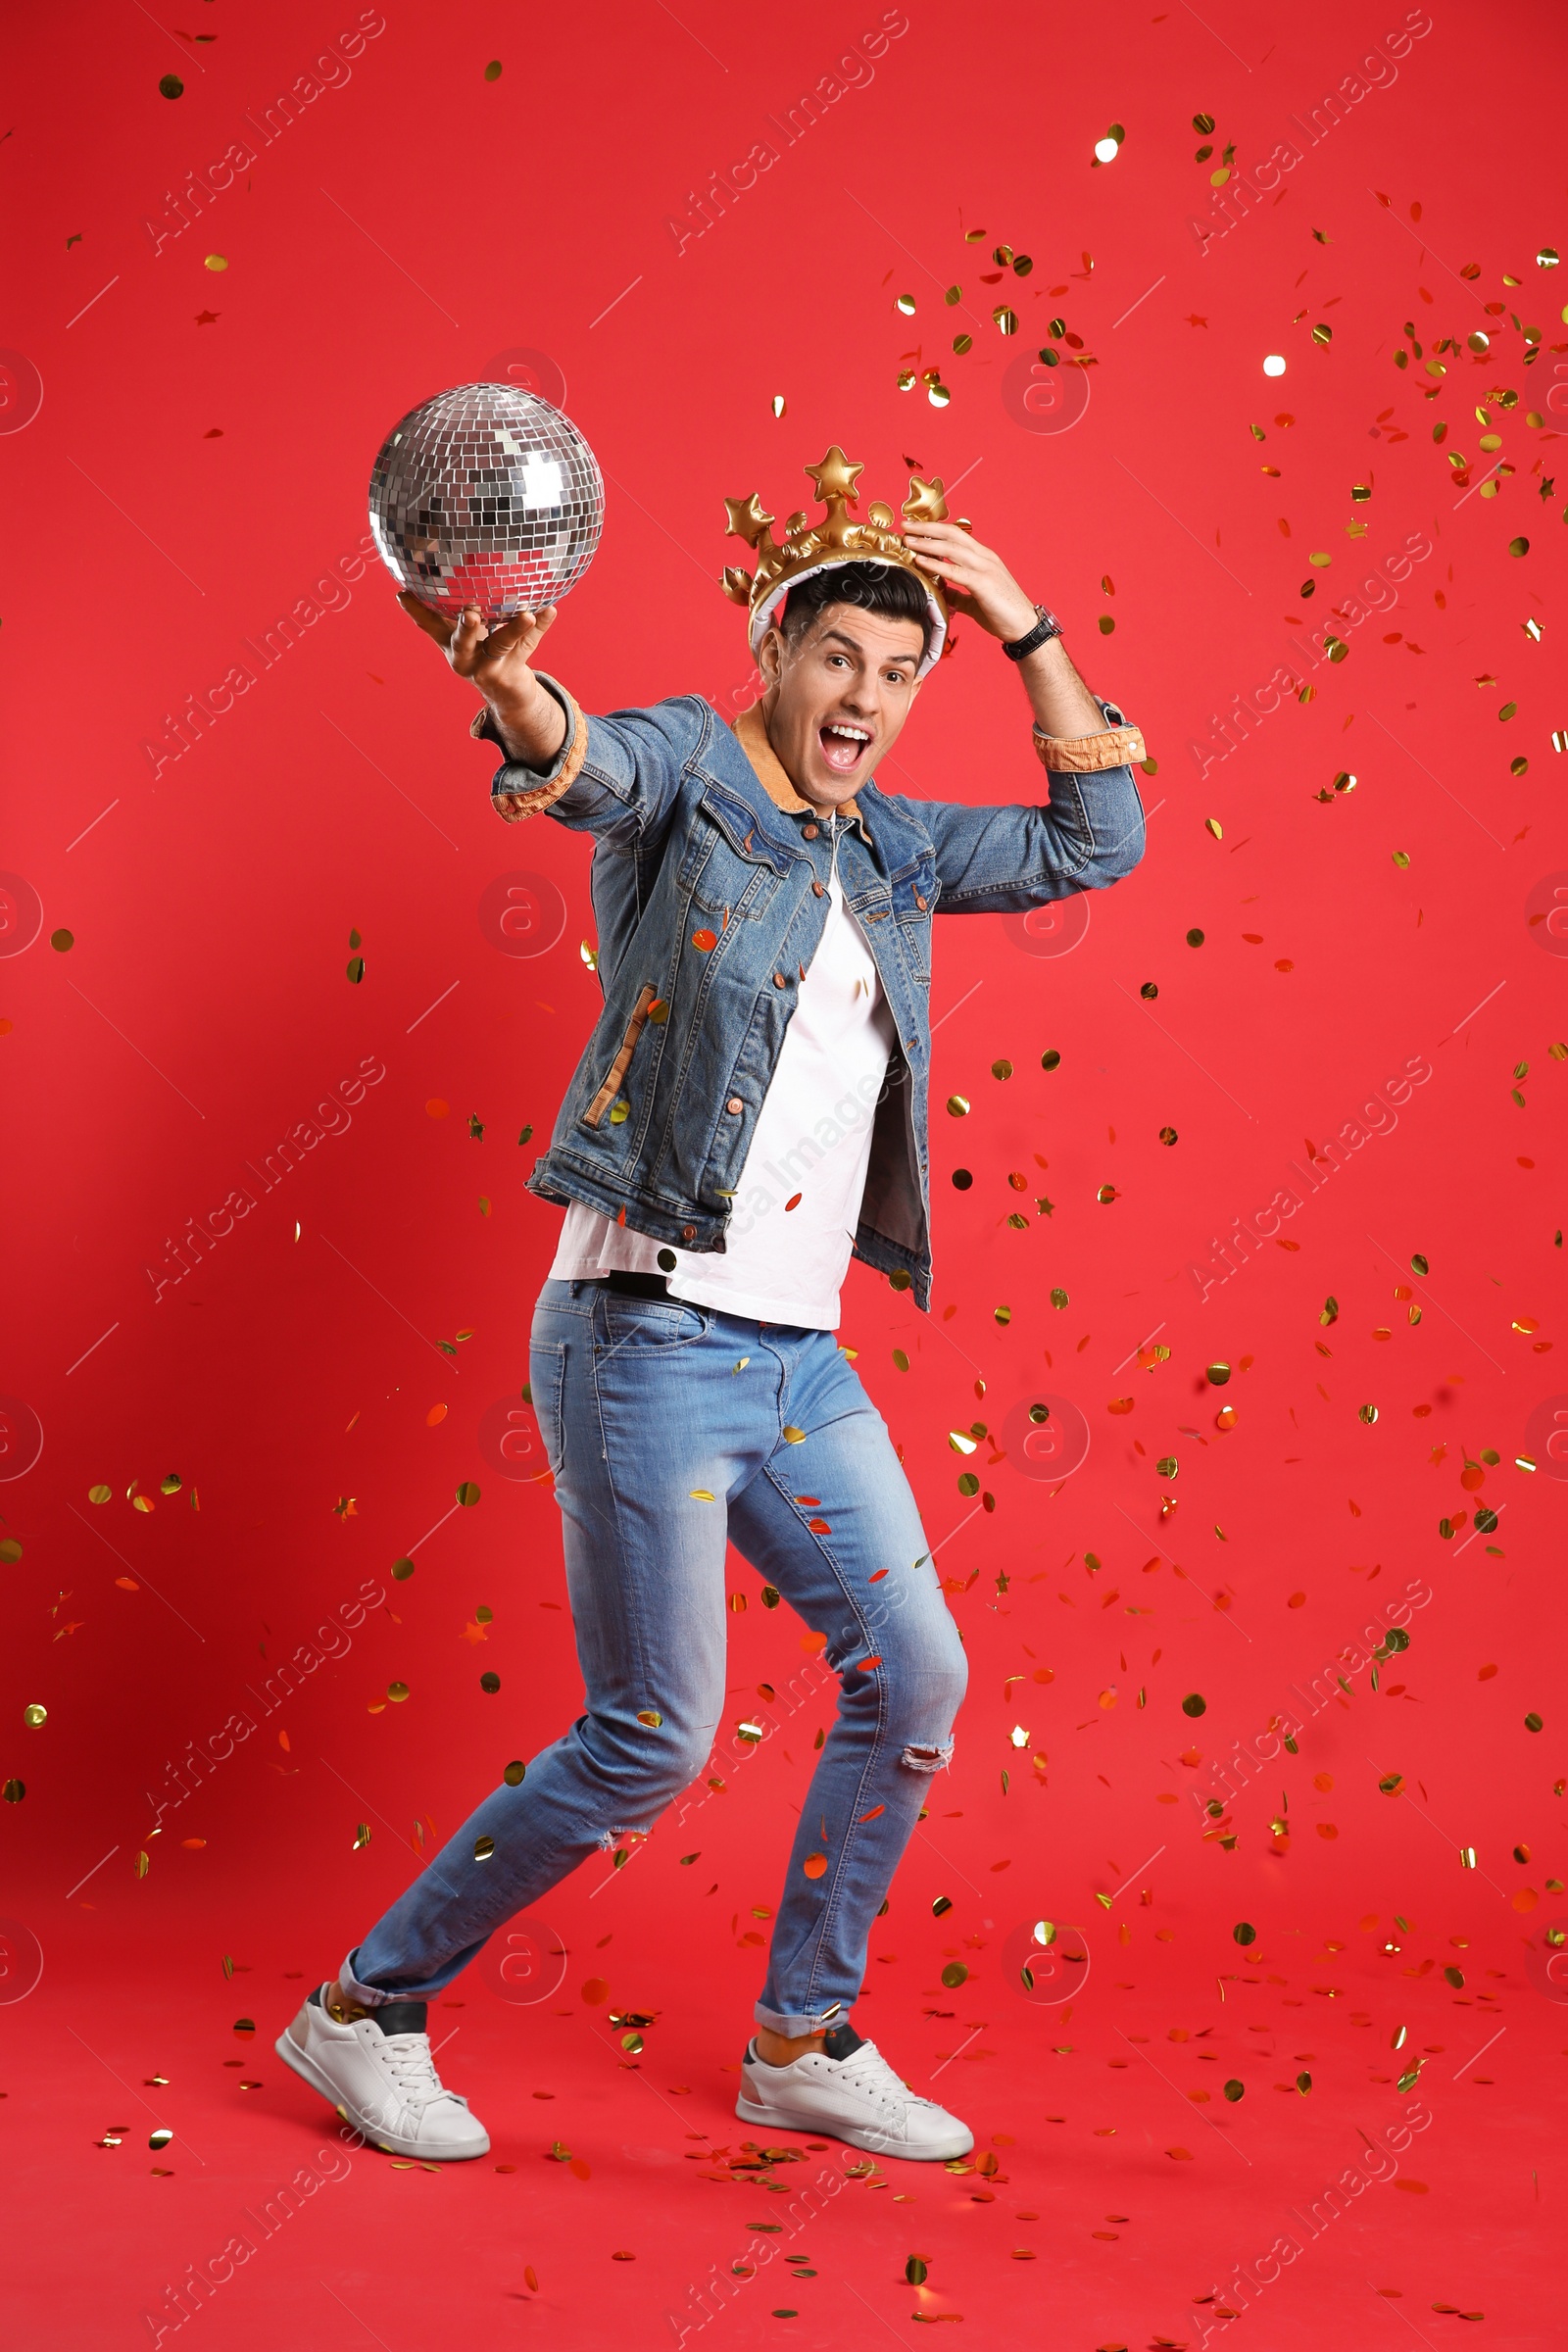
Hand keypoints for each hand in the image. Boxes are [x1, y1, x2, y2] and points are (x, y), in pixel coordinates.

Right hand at [398, 592, 556, 719]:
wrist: (508, 694)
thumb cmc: (482, 653)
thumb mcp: (462, 636)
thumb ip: (442, 613)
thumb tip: (406, 588)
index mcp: (451, 645)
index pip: (428, 625)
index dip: (414, 610)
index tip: (402, 593)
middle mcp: (466, 658)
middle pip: (462, 643)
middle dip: (464, 628)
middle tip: (470, 613)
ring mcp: (490, 666)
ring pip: (502, 643)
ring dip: (513, 628)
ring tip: (526, 615)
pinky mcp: (513, 670)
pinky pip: (529, 643)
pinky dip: (541, 625)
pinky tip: (551, 610)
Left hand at [898, 521, 1038, 642]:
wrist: (1024, 627)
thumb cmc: (1002, 614)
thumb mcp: (974, 600)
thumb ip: (957, 594)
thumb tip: (941, 591)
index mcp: (983, 557)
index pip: (956, 535)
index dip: (934, 529)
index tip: (914, 528)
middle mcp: (984, 557)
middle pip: (951, 534)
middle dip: (926, 528)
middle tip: (905, 525)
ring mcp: (985, 568)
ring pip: (951, 547)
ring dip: (926, 542)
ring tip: (907, 540)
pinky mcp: (983, 583)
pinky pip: (955, 570)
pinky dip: (936, 564)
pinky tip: (920, 561)